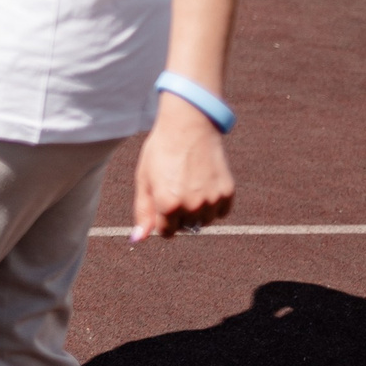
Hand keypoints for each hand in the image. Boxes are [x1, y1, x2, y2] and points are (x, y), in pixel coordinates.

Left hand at [131, 94, 234, 239]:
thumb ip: (143, 212)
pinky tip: (203, 183)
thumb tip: (138, 239)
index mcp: (167, 204)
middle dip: (179, 214)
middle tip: (176, 186)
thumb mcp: (144, 179)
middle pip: (186, 227)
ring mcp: (212, 201)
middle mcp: (191, 206)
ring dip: (197, 211)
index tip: (162, 202)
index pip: (166, 232)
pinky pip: (220, 212)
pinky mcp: (228, 193)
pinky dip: (213, 204)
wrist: (188, 126)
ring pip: (204, 222)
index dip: (162, 218)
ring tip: (189, 184)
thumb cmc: (161, 151)